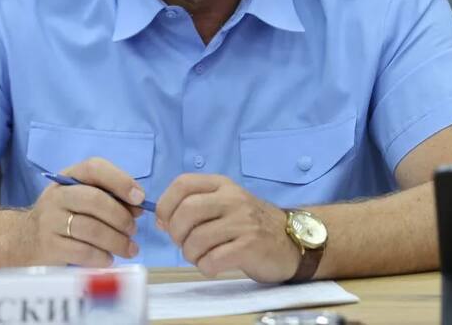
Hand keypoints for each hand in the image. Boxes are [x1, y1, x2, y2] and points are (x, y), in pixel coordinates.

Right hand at [21, 157, 144, 266]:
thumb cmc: (65, 213)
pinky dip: (101, 256)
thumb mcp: (82, 196)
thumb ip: (111, 196)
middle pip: (94, 199)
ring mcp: (51, 220)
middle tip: (133, 229)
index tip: (140, 198)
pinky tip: (109, 259)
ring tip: (129, 248)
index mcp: (70, 176)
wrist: (26, 237)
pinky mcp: (49, 246)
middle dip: (120, 216)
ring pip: (91, 228)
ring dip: (116, 240)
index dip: (120, 181)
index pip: (95, 168)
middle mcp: (58, 194)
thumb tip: (138, 207)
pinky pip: (82, 251)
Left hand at [156, 174, 300, 281]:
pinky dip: (206, 266)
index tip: (166, 222)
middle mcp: (233, 198)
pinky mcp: (250, 246)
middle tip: (184, 243)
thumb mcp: (224, 205)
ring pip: (196, 239)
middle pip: (186, 211)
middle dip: (176, 233)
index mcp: (222, 185)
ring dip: (191, 254)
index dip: (165, 204)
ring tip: (201, 256)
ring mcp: (243, 222)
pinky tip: (214, 265)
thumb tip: (160, 220)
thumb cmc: (251, 224)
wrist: (292, 241)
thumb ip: (194, 208)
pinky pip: (212, 260)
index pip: (182, 184)